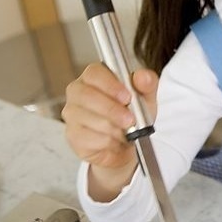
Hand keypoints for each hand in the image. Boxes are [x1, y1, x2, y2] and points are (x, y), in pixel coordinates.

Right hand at [61, 62, 158, 200]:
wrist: (130, 149)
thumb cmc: (136, 118)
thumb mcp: (148, 100)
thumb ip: (147, 84)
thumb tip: (141, 75)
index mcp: (96, 80)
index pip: (93, 72)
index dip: (108, 83)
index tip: (126, 95)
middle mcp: (79, 96)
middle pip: (83, 94)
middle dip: (109, 108)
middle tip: (128, 119)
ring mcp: (72, 117)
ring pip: (84, 118)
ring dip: (109, 127)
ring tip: (123, 131)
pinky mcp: (72, 137)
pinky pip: (85, 138)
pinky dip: (103, 142)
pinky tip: (111, 142)